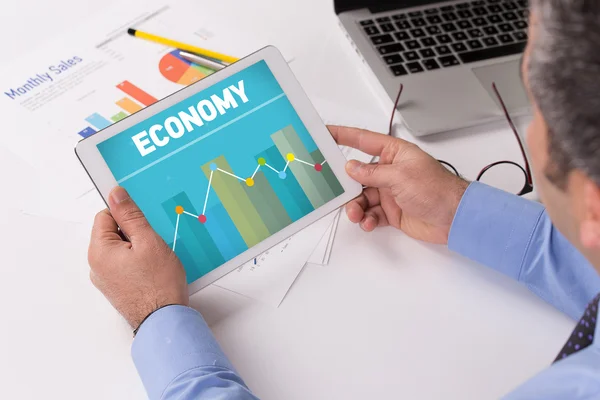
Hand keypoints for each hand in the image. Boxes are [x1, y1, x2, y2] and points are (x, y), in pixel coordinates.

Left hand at [88, 186, 187, 328]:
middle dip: (133, 232)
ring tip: (154, 259)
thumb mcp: (148, 241)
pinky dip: (137, 262)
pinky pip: (123, 264)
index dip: (126, 214)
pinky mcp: (116, 287)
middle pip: (111, 232)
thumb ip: (130, 216)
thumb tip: (116, 195)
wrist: (165, 320)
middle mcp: (97, 266)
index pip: (105, 215)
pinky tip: (152, 269)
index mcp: (99, 251)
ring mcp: (106, 279)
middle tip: (152, 243)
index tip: (141, 219)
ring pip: (120, 249)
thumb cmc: (159, 285)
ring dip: (136, 247)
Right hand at [329, 126, 468, 243]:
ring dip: (356, 206)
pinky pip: (371, 213)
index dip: (343, 135)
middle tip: (334, 190)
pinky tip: (369, 222)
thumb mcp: (400, 176)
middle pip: (357, 174)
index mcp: (393, 153)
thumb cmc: (436, 189)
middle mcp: (389, 171)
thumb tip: (351, 167)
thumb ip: (372, 173)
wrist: (454, 218)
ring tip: (357, 214)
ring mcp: (390, 192)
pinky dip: (367, 219)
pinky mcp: (391, 211)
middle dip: (345, 184)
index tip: (324, 133)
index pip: (363, 140)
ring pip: (361, 197)